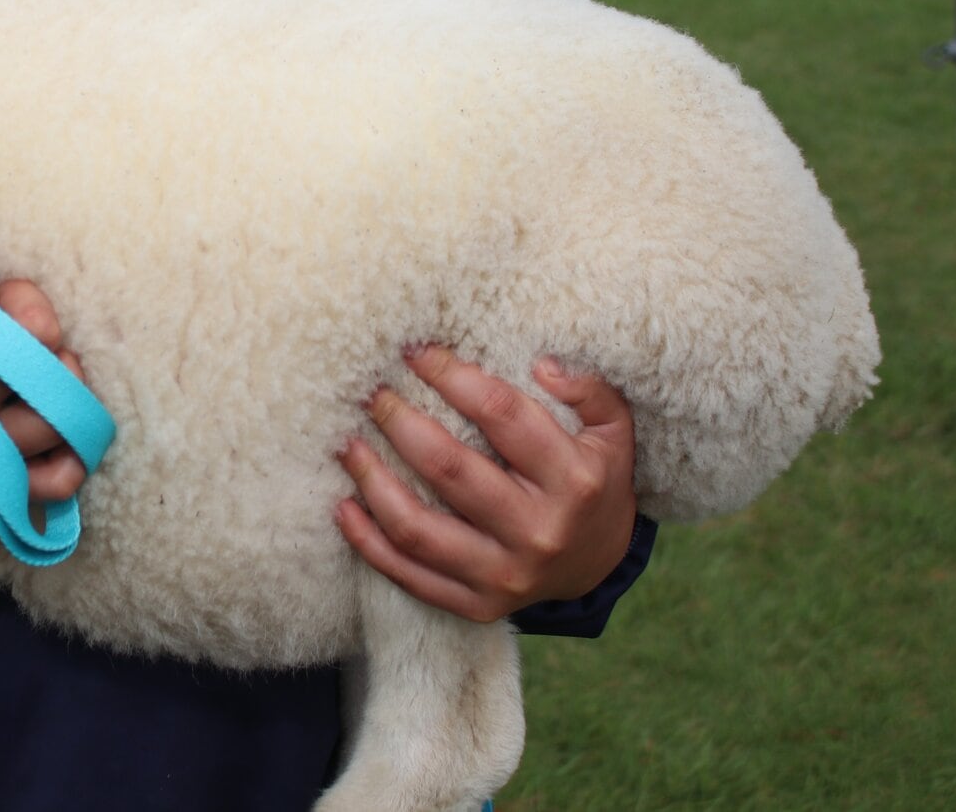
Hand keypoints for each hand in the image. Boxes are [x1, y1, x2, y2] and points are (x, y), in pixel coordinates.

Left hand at [334, 345, 636, 622]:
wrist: (598, 566)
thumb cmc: (594, 481)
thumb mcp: (612, 432)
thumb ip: (590, 391)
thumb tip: (543, 366)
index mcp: (573, 480)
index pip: (501, 414)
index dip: (452, 376)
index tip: (414, 352)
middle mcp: (538, 531)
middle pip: (449, 469)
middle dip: (400, 422)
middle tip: (372, 393)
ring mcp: (505, 574)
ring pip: (418, 529)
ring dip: (373, 483)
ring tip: (348, 444)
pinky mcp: (477, 604)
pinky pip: (410, 576)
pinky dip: (369, 544)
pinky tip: (343, 507)